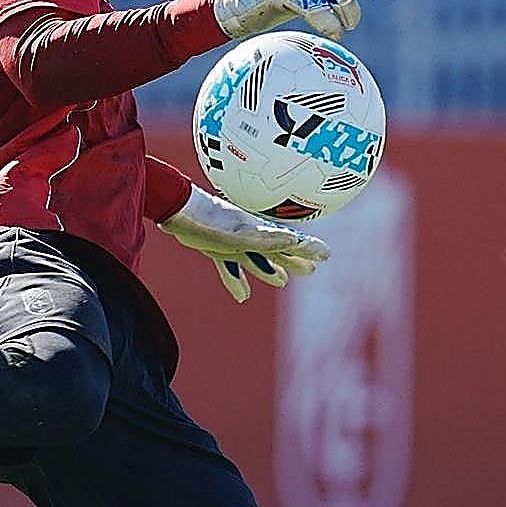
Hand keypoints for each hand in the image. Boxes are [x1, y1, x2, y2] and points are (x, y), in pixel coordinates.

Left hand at [157, 185, 329, 302]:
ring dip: (269, 271)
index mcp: (259, 232)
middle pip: (276, 251)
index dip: (309, 248)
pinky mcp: (214, 247)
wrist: (177, 210)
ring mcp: (231, 242)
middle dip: (294, 261)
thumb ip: (266, 240)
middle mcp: (249, 236)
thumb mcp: (241, 234)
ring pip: (256, 259)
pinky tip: (242, 297)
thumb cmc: (208, 220)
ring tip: (282, 282)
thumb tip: (295, 240)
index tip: (327, 254)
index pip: (290, 241)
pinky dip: (237, 280)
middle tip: (311, 270)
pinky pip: (230, 267)